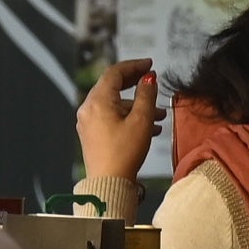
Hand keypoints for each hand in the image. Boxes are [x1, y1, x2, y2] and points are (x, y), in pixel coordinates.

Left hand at [76, 60, 159, 186]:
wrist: (109, 184)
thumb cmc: (124, 153)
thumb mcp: (141, 120)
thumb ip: (146, 95)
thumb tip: (148, 79)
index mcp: (97, 101)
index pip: (115, 72)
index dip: (134, 66)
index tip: (150, 65)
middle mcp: (88, 109)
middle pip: (113, 87)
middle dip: (136, 85)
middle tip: (152, 81)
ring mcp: (88, 122)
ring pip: (115, 105)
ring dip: (137, 106)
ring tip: (159, 115)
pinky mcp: (92, 135)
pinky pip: (111, 118)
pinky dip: (129, 118)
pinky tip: (149, 128)